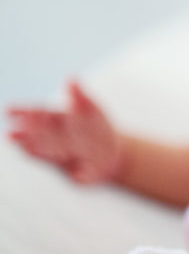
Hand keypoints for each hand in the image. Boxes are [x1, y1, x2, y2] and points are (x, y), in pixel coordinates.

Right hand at [7, 81, 122, 183]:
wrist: (113, 152)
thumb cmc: (94, 125)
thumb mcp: (90, 108)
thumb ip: (80, 96)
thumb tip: (72, 79)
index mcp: (54, 122)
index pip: (37, 115)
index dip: (23, 113)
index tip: (8, 110)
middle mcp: (55, 142)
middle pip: (40, 137)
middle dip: (26, 135)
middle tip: (11, 133)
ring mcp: (65, 159)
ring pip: (52, 156)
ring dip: (40, 152)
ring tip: (27, 148)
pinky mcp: (80, 175)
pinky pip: (80, 175)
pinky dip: (79, 174)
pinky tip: (79, 172)